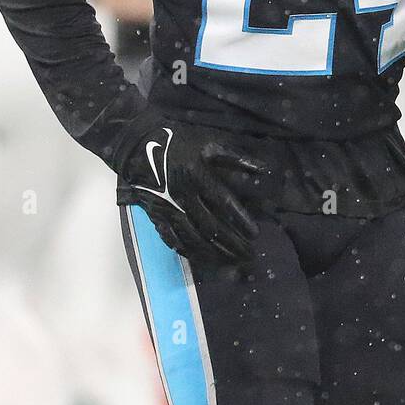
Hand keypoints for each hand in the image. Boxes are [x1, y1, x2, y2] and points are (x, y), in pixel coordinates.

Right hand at [117, 112, 266, 263]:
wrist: (140, 147)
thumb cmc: (180, 144)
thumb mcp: (209, 144)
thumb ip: (236, 158)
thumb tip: (263, 169)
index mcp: (199, 177)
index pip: (224, 204)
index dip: (241, 220)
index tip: (255, 234)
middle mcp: (185, 196)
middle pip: (211, 226)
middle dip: (232, 243)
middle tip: (249, 254)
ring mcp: (169, 209)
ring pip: (193, 237)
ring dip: (214, 252)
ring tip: (231, 260)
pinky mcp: (157, 216)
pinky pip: (173, 239)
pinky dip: (188, 250)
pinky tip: (202, 258)